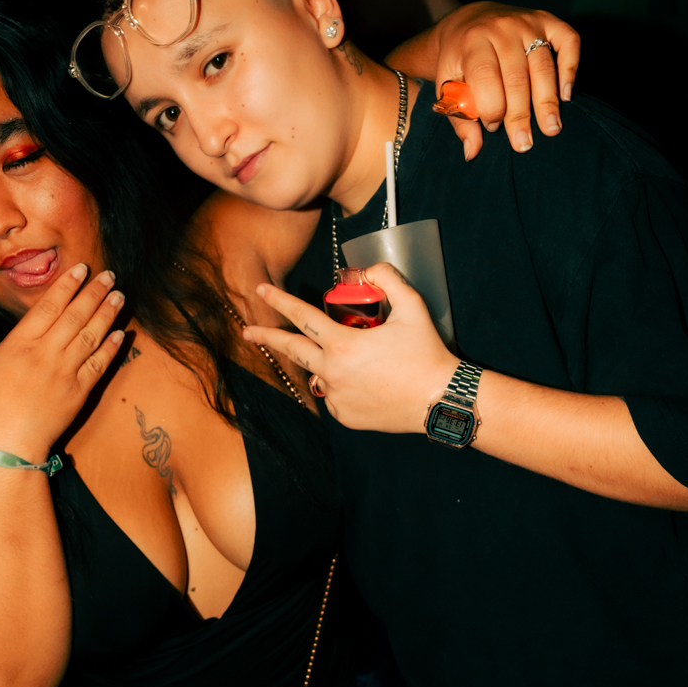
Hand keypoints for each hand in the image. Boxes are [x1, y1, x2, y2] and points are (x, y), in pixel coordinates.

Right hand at [0, 264, 126, 458]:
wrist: (7, 448)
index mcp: (18, 344)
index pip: (49, 306)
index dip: (67, 286)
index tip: (81, 270)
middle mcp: (45, 353)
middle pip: (75, 315)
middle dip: (94, 292)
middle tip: (109, 275)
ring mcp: (64, 373)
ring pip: (91, 336)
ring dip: (107, 314)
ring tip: (120, 296)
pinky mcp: (78, 393)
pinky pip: (99, 365)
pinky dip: (111, 348)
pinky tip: (121, 333)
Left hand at [243, 267, 457, 435]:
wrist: (440, 400)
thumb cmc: (426, 354)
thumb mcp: (413, 307)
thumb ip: (388, 278)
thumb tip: (367, 270)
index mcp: (343, 344)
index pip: (302, 316)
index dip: (279, 300)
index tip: (260, 290)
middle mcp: (332, 372)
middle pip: (291, 350)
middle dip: (266, 337)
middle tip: (247, 332)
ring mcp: (336, 398)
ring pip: (319, 374)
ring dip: (326, 364)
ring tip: (356, 363)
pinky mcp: (345, 416)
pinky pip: (334, 397)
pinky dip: (344, 387)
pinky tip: (369, 384)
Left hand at [429, 2, 580, 159]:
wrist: (469, 22)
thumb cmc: (459, 61)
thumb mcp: (448, 85)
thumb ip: (459, 117)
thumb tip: (471, 152)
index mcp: (472, 41)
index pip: (485, 76)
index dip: (491, 107)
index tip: (493, 127)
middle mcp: (501, 27)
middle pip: (516, 76)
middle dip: (520, 114)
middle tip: (524, 143)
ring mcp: (527, 21)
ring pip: (543, 65)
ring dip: (548, 101)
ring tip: (551, 129)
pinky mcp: (547, 20)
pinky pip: (569, 41)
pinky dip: (571, 68)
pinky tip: (565, 95)